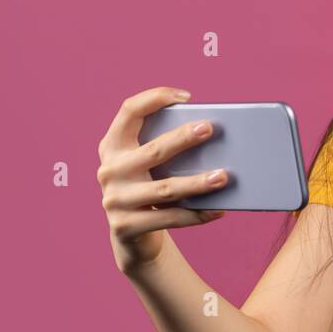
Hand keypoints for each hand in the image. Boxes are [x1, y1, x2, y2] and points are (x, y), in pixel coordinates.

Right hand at [97, 86, 229, 274]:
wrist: (131, 235)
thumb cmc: (150, 187)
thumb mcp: (150, 165)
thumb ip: (166, 149)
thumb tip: (210, 139)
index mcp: (113, 145)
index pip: (129, 111)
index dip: (155, 98)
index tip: (186, 97)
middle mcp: (109, 170)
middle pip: (153, 150)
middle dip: (183, 138)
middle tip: (209, 128)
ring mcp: (114, 200)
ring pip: (165, 189)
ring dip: (197, 183)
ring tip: (223, 177)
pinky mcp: (124, 226)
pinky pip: (169, 218)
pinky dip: (197, 214)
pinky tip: (219, 209)